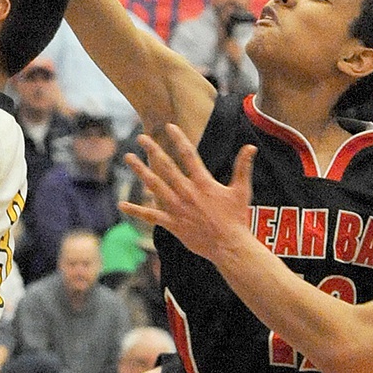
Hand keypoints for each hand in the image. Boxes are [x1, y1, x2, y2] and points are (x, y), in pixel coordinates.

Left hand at [121, 126, 255, 261]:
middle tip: (141, 137)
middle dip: (152, 150)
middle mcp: (187, 192)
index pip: (189, 155)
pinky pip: (150, 215)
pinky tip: (122, 204)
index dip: (178, 139)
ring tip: (128, 158)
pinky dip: (136, 210)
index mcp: (203, 183)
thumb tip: (250, 146)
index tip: (169, 126)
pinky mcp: (172, 223)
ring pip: (154, 186)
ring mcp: (177, 208)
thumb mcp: (242, 190)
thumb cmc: (237, 218)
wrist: (229, 246)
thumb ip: (243, 167)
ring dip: (140, 171)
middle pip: (166, 166)